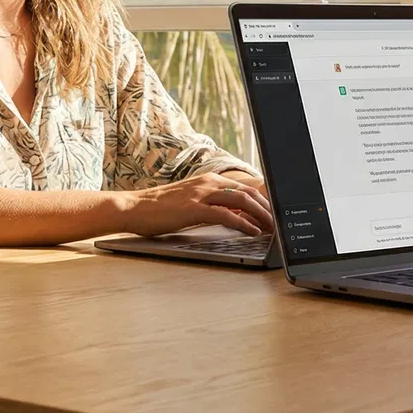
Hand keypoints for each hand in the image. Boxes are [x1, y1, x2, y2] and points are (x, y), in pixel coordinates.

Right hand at [117, 173, 273, 236]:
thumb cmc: (159, 208)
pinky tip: (252, 232)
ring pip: (241, 201)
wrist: (134, 207)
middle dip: (267, 208)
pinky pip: (227, 215)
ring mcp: (201, 195)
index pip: (244, 187)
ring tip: (271, 228)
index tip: (274, 213)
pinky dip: (244, 223)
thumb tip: (235, 216)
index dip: (263, 200)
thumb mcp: (190, 202)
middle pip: (248, 192)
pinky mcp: (194, 209)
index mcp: (208, 180)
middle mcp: (208, 183)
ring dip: (261, 215)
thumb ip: (212, 205)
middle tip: (278, 223)